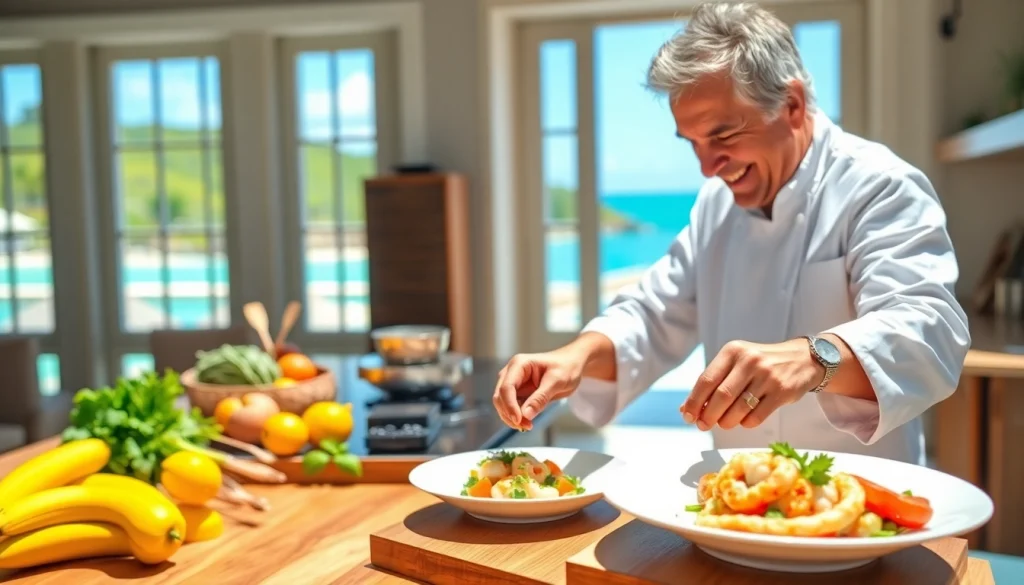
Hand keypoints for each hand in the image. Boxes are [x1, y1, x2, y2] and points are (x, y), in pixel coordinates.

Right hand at [492, 349, 584, 430]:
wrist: (571, 366)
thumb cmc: (566, 368)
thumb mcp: (557, 382)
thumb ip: (540, 398)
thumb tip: (525, 415)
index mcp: (519, 364)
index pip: (507, 387)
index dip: (509, 405)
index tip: (518, 420)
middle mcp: (512, 373)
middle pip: (500, 396)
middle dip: (509, 413)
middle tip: (526, 426)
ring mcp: (514, 384)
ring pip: (503, 404)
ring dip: (511, 418)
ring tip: (528, 426)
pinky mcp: (518, 393)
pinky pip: (512, 408)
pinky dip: (516, 417)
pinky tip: (527, 422)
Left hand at [680, 338, 824, 430]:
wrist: (802, 359)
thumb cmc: (760, 364)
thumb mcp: (736, 363)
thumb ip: (713, 382)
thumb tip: (686, 409)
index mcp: (732, 351)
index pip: (706, 380)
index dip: (694, 401)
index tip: (687, 416)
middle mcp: (749, 361)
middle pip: (721, 397)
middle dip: (708, 416)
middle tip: (703, 425)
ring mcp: (767, 376)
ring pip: (738, 409)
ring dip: (726, 422)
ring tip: (724, 423)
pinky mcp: (782, 392)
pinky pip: (756, 417)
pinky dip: (745, 423)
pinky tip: (744, 419)